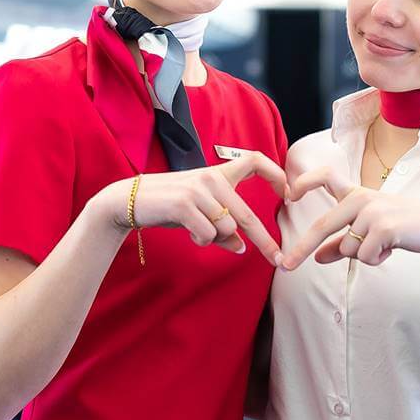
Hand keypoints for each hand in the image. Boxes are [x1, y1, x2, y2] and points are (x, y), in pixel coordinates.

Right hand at [102, 152, 287, 262]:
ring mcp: (198, 189)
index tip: (289, 193)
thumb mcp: (199, 213)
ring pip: (226, 228)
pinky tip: (188, 233)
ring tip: (196, 231)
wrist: (129, 199)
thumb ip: (222, 229)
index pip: (255, 160)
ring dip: (215, 239)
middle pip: (246, 214)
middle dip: (264, 239)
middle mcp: (211, 177)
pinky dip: (202, 241)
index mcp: (218, 173)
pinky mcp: (184, 203)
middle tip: (277, 259)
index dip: (276, 174)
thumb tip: (241, 247)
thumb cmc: (169, 205)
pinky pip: (208, 234)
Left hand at [280, 166, 419, 269]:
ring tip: (383, 245)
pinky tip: (390, 249)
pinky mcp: (384, 227)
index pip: (326, 176)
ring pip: (348, 248)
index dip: (305, 182)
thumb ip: (341, 243)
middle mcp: (361, 198)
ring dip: (363, 255)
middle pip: (322, 224)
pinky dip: (375, 260)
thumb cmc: (399, 227)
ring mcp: (372, 211)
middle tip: (286, 265)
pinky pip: (364, 256)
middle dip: (302, 248)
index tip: (289, 195)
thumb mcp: (366, 233)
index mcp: (355, 194)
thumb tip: (317, 258)